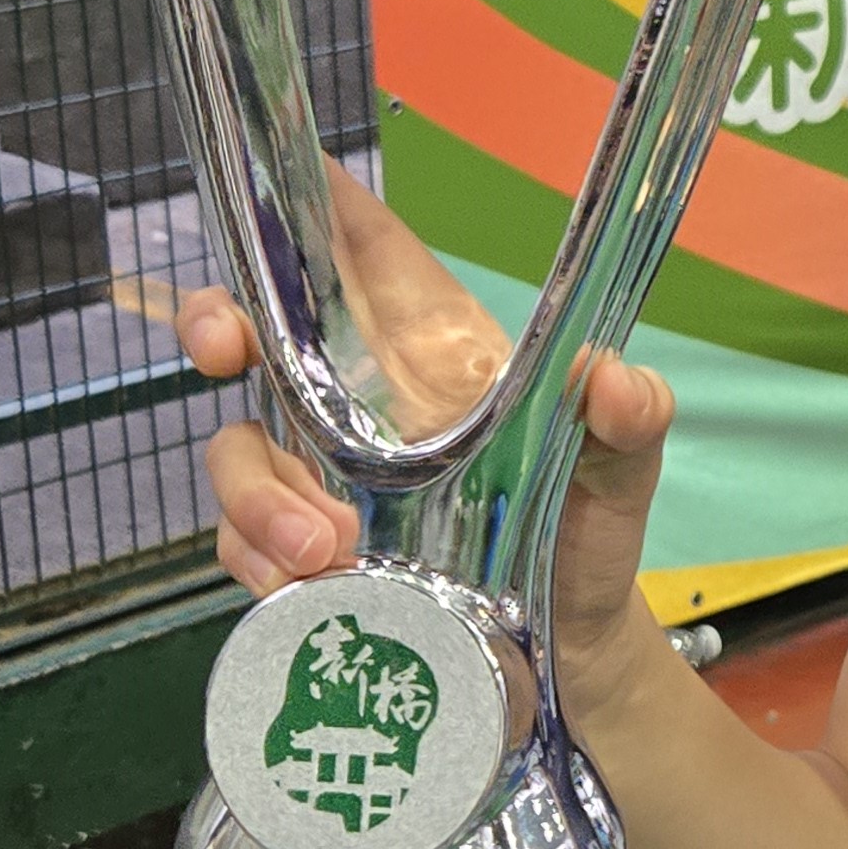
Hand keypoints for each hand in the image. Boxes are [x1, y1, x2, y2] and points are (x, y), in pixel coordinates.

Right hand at [178, 159, 676, 694]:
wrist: (568, 650)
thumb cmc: (586, 531)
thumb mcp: (620, 467)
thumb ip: (631, 417)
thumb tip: (612, 378)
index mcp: (430, 346)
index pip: (356, 249)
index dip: (302, 208)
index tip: (268, 199)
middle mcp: (363, 399)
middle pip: (259, 331)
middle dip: (216, 321)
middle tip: (220, 349)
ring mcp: (324, 475)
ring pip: (239, 448)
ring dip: (256, 492)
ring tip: (320, 549)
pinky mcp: (306, 552)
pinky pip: (243, 541)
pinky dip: (255, 559)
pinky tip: (299, 586)